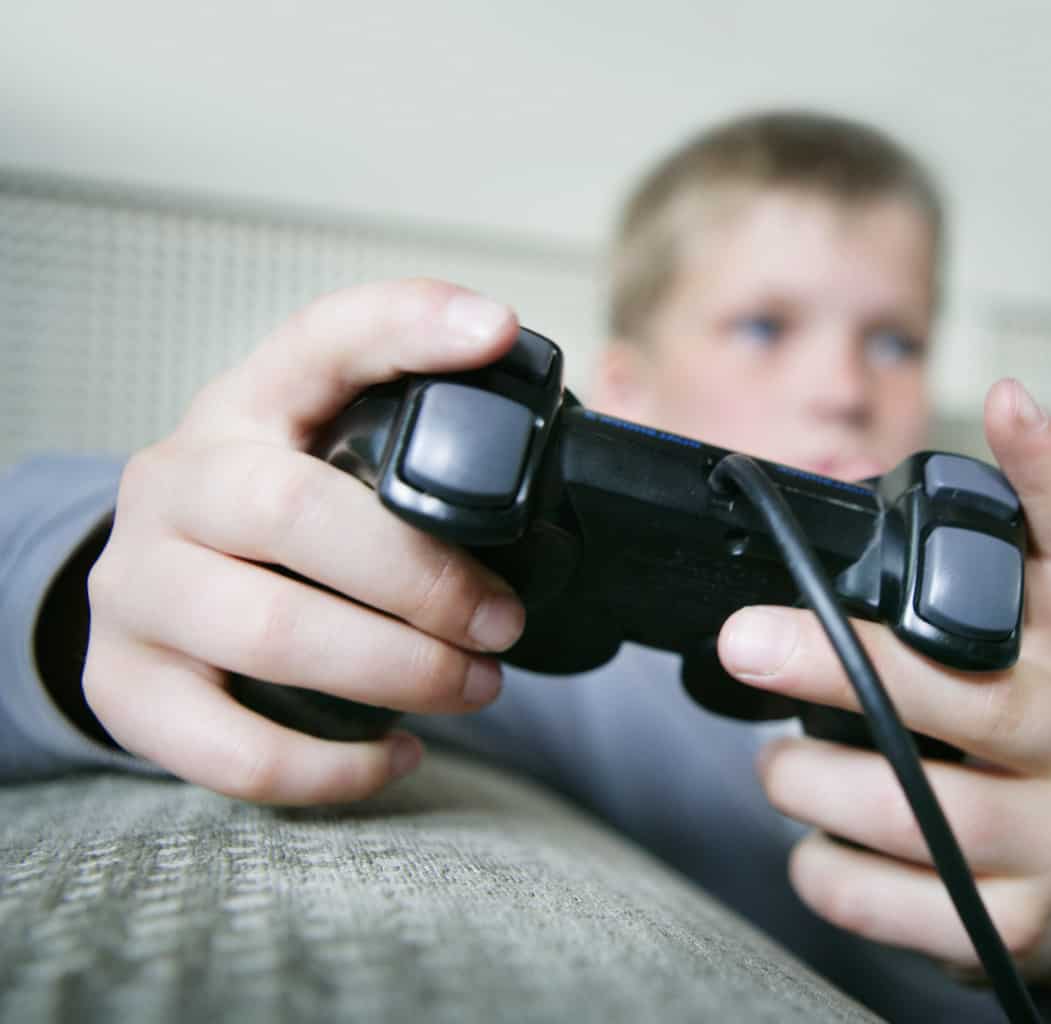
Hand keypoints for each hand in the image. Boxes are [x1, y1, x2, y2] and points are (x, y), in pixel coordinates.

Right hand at [83, 280, 528, 804]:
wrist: (158, 598)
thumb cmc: (280, 528)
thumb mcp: (333, 457)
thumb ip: (432, 439)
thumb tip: (597, 414)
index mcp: (245, 406)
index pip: (321, 340)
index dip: (408, 325)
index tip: (497, 331)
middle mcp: (175, 482)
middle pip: (295, 511)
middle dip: (425, 578)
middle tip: (504, 622)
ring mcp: (137, 587)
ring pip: (270, 633)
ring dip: (398, 671)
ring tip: (475, 685)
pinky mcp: (127, 688)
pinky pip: (234, 748)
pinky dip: (336, 766)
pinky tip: (399, 753)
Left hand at [717, 380, 1050, 998]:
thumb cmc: (992, 758)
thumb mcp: (987, 670)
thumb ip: (933, 608)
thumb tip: (817, 553)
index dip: (1050, 475)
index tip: (1007, 398)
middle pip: (968, 694)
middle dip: (840, 666)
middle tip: (746, 642)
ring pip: (916, 809)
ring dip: (812, 785)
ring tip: (783, 772)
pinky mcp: (1023, 925)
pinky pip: (888, 900)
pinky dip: (827, 872)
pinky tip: (821, 850)